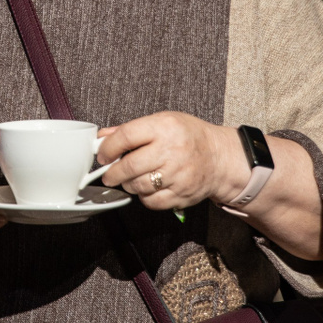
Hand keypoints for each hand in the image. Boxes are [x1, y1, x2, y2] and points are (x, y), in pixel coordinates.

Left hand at [95, 113, 253, 211]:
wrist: (220, 157)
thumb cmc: (189, 137)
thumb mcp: (163, 121)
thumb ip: (132, 129)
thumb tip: (103, 137)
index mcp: (165, 127)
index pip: (126, 137)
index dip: (108, 148)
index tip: (102, 155)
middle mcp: (172, 151)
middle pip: (129, 166)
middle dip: (112, 173)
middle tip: (109, 174)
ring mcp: (178, 175)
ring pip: (138, 186)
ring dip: (128, 184)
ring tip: (131, 178)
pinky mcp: (182, 194)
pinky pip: (151, 201)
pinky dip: (144, 197)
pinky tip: (147, 188)